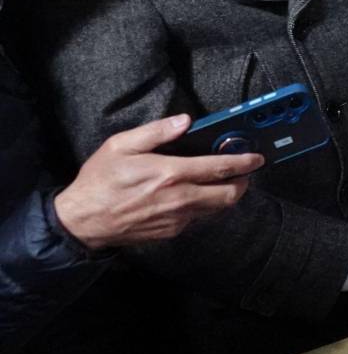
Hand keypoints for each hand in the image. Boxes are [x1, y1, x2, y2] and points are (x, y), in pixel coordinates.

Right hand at [53, 114, 263, 250]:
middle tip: (245, 172)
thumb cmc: (100, 180)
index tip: (257, 157)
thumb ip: (157, 131)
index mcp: (171, 174)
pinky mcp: (171, 232)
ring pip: (216, 208)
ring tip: (224, 181)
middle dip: (243, 182)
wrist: (83, 221)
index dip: (244, 162)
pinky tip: (196, 195)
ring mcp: (177, 219)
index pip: (220, 168)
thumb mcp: (122, 145)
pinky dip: (205, 206)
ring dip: (225, 195)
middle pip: (228, 195)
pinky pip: (198, 218)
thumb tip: (185, 121)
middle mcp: (179, 199)